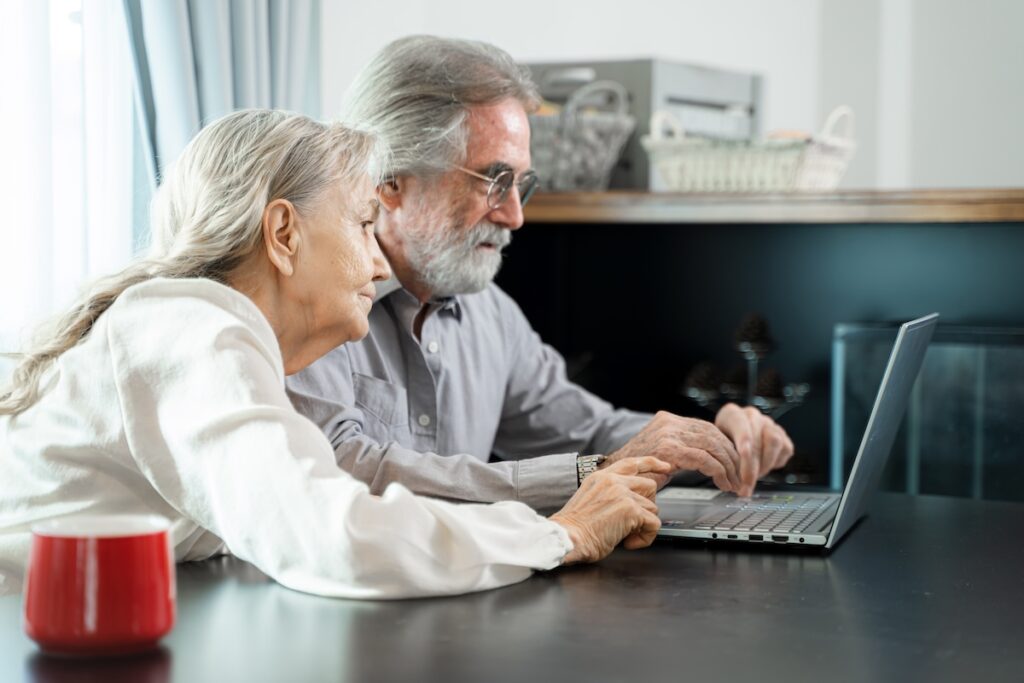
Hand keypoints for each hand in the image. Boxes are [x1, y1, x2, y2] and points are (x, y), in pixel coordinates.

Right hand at [550, 457, 669, 563]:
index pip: (631, 463)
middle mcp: (612, 480)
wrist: (566, 538)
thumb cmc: (574, 529)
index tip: (665, 466)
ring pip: (652, 508)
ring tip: (623, 536)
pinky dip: (644, 538)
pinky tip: (628, 543)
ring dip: (642, 526)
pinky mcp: (630, 509)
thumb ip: (609, 495)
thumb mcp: (590, 500)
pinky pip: (653, 524)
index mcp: (601, 477)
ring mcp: (622, 493)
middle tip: (633, 522)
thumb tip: (632, 503)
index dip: (651, 463)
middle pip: (649, 485)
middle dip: (647, 505)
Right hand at [603, 411, 744, 492]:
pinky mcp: (669, 449)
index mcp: (668, 420)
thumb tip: (712, 457)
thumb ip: (683, 448)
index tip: (736, 464)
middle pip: (713, 435)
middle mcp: (669, 422)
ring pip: (713, 445)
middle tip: (741, 477)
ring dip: (728, 467)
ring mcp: (668, 434)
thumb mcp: (662, 453)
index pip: (707, 428)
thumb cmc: (635, 471)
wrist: (611, 477)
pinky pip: (704, 458)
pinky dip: (718, 471)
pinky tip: (721, 482)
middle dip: (732, 457)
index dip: (726, 447)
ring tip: (733, 483)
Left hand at [714, 403, 794, 496]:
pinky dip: (775, 463)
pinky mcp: (782, 435)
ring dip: (765, 464)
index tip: (743, 462)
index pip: (741, 427)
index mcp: (732, 415)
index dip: (744, 445)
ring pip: (774, 442)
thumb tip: (727, 476)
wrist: (733, 437)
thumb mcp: (716, 447)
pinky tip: (764, 467)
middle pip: (757, 440)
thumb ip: (723, 456)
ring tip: (754, 477)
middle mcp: (752, 416)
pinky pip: (785, 449)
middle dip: (752, 468)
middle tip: (745, 486)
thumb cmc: (722, 443)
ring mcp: (769, 424)